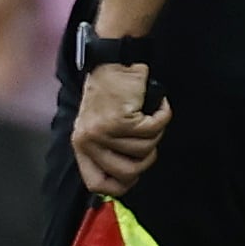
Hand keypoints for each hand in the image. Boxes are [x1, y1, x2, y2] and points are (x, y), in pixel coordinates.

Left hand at [72, 64, 170, 196]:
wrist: (114, 60)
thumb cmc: (112, 90)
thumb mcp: (100, 125)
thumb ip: (108, 149)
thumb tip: (128, 176)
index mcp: (81, 146)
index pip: (97, 184)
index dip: (120, 185)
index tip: (135, 174)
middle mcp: (88, 142)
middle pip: (128, 172)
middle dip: (147, 157)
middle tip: (149, 138)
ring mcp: (103, 132)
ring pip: (145, 150)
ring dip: (156, 132)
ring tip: (151, 114)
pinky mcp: (121, 120)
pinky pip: (153, 130)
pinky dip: (162, 116)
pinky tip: (158, 105)